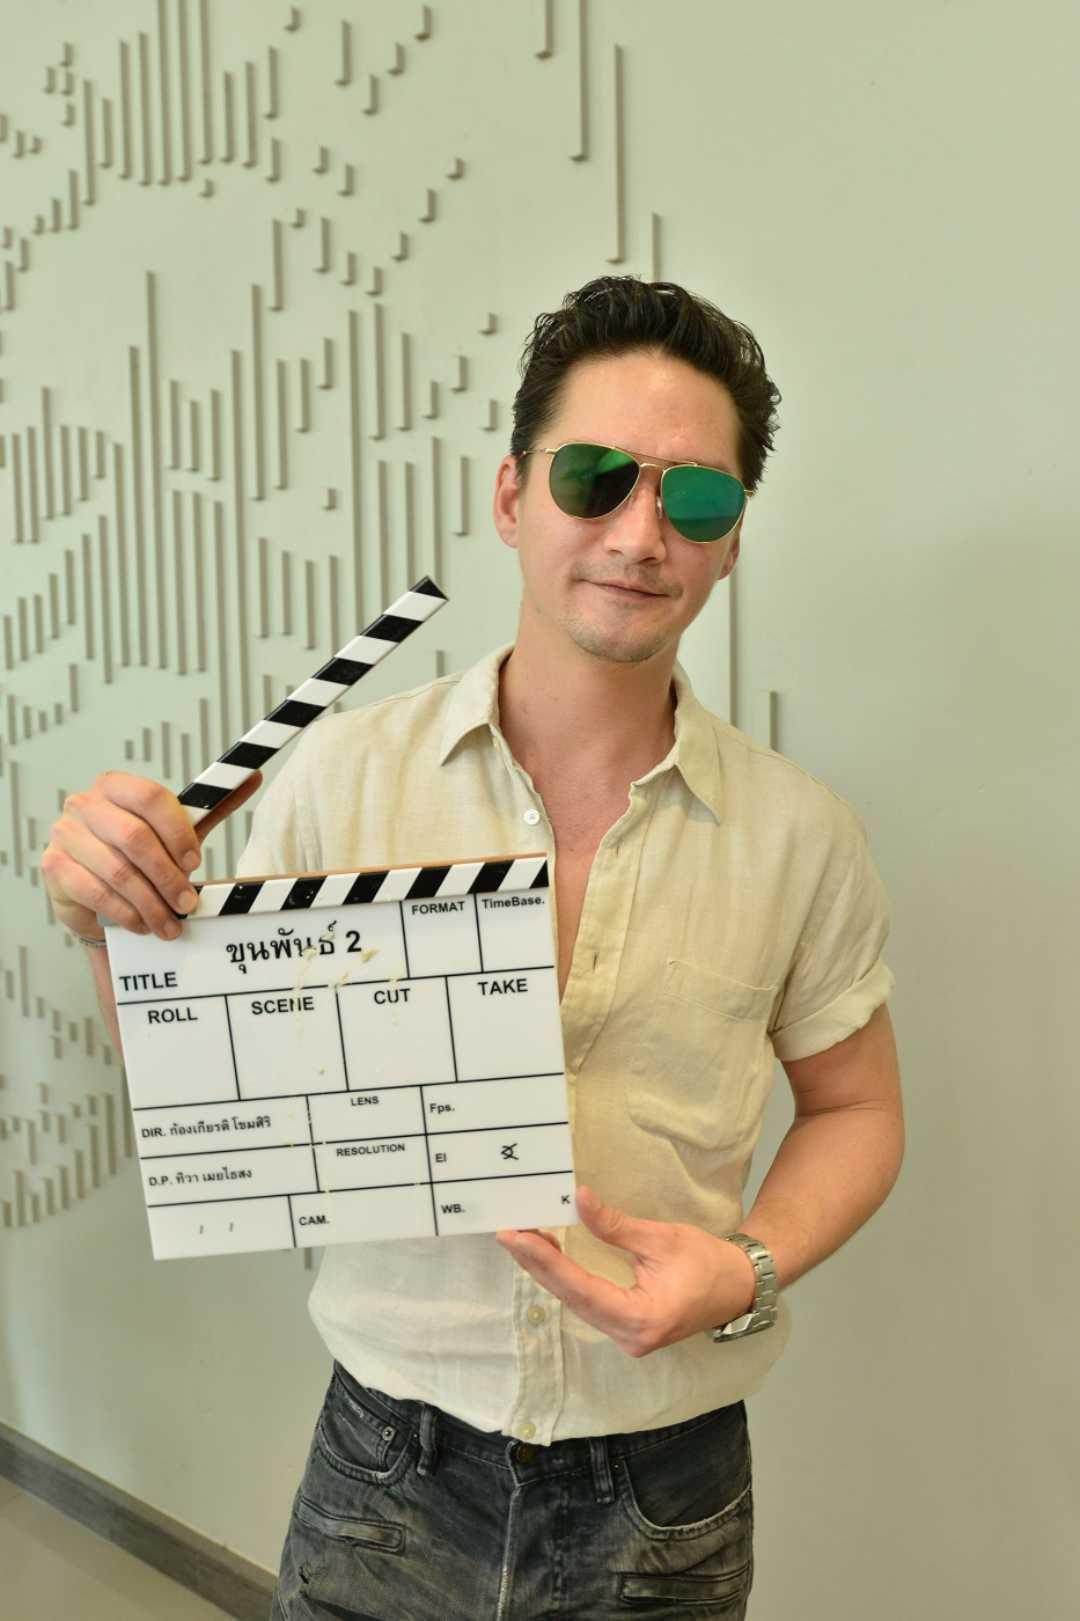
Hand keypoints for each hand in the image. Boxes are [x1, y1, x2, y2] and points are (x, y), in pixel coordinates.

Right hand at [41, 769, 262, 941]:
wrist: (93, 890)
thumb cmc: (138, 854)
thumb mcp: (174, 830)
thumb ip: (209, 806)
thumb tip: (252, 777)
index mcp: (115, 786)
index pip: (151, 797)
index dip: (177, 832)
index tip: (196, 862)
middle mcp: (85, 804)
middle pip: (135, 838)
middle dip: (168, 877)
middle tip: (188, 903)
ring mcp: (65, 835)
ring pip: (118, 871)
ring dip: (151, 903)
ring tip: (170, 923)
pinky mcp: (54, 868)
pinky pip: (96, 893)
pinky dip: (126, 913)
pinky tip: (143, 924)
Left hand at [495, 1185, 756, 1357]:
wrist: (741, 1286)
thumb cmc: (707, 1261)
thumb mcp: (661, 1238)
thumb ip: (614, 1225)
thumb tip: (578, 1200)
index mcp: (642, 1318)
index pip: (581, 1289)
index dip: (546, 1262)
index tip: (517, 1238)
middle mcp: (630, 1337)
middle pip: (573, 1299)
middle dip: (539, 1266)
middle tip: (509, 1234)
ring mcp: (628, 1338)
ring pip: (578, 1304)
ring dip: (549, 1273)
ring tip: (522, 1242)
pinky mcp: (627, 1329)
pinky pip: (589, 1304)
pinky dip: (567, 1281)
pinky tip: (548, 1259)